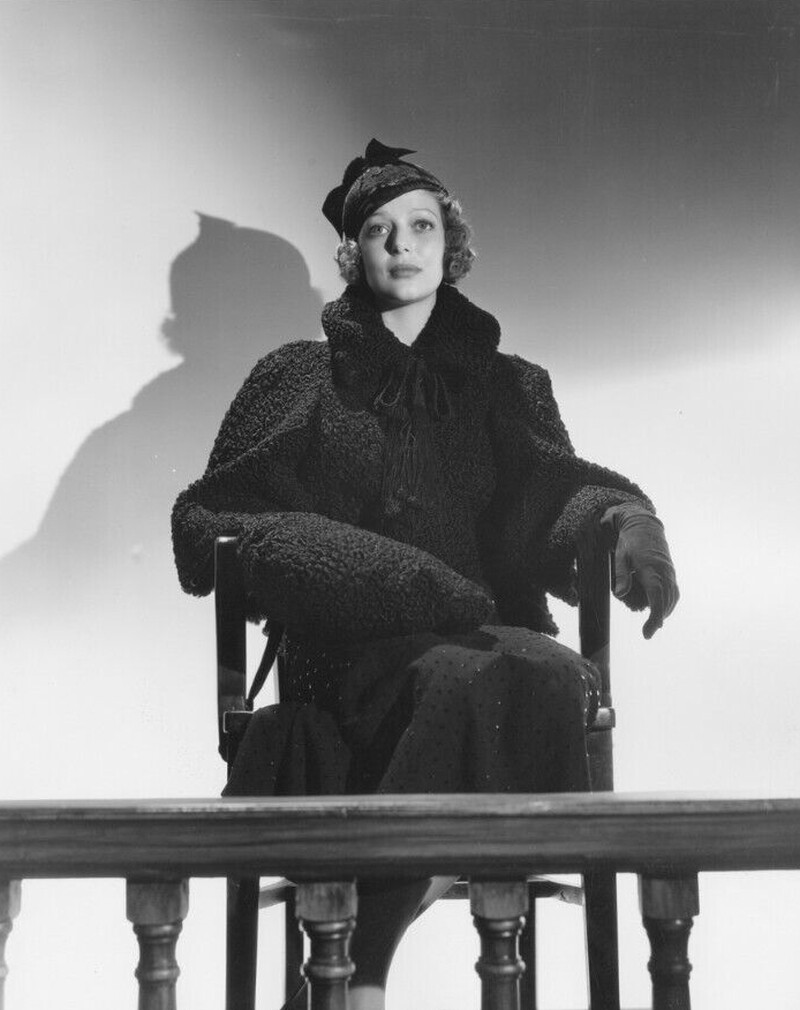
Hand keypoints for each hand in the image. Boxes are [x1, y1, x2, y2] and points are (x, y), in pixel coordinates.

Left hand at [600, 503, 678, 638]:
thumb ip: (621, 575)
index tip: (648, 632)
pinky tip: (661, 611)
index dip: (655, 617)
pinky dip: (669, 603)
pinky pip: (674, 592)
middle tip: (646, 634)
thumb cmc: (630, 542)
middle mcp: (665, 572)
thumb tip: (619, 594)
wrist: (645, 526)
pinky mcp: (671, 572)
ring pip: (672, 598)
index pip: (657, 598)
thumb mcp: (620, 556)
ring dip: (664, 612)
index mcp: (652, 569)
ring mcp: (670, 572)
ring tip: (652, 626)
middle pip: (666, 601)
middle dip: (658, 619)